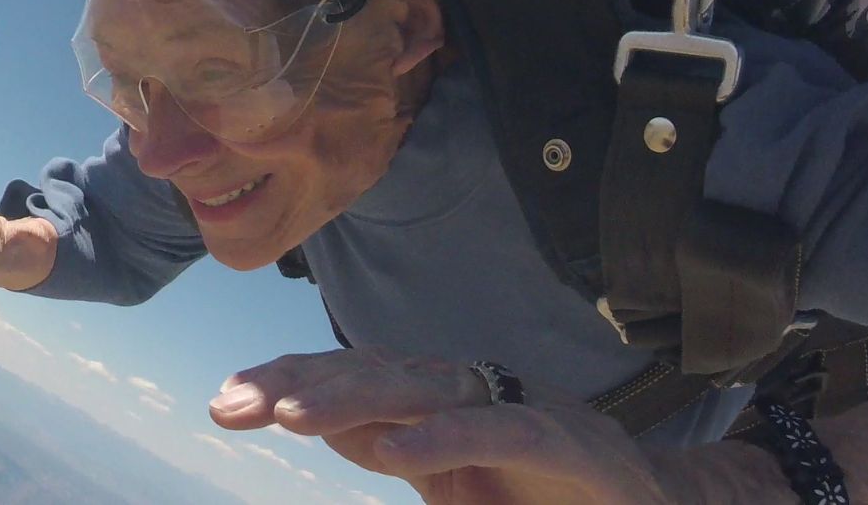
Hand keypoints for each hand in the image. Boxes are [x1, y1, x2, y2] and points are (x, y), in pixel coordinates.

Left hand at [210, 349, 688, 504]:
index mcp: (429, 396)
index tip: (224, 400)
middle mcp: (459, 388)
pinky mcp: (553, 438)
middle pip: (365, 373)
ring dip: (350, 401)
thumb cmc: (534, 483)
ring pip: (417, 391)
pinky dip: (440, 439)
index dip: (284, 380)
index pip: (344, 376)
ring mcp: (506, 405)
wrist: (644, 495)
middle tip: (232, 404)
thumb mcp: (449, 473)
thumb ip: (391, 446)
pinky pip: (491, 433)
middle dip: (294, 385)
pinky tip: (392, 452)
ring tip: (289, 416)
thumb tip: (327, 423)